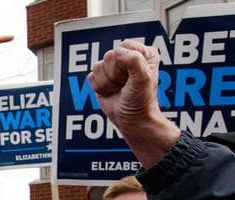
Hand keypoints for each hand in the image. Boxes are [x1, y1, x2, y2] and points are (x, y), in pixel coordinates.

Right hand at [87, 40, 179, 166]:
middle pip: (109, 56)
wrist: (132, 119)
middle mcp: (127, 58)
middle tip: (125, 85)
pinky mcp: (100, 78)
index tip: (133, 76)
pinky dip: (100, 88)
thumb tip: (116, 54)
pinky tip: (111, 92)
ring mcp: (112, 68)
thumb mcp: (144, 78)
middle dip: (115, 74)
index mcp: (142, 53)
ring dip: (107, 83)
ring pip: (98, 66)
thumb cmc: (141, 100)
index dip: (125, 62)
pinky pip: (91, 77)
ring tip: (119, 89)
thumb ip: (133, 60)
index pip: (124, 46)